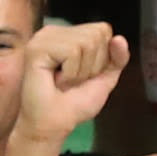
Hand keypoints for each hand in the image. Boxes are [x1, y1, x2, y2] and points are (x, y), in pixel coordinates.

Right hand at [15, 19, 128, 143]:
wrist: (53, 125)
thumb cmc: (74, 104)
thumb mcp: (104, 78)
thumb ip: (117, 58)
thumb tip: (119, 38)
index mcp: (68, 34)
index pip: (103, 30)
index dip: (102, 58)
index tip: (82, 75)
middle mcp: (55, 31)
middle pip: (97, 33)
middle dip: (92, 64)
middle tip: (71, 80)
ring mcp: (44, 37)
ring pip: (87, 42)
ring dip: (80, 72)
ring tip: (63, 82)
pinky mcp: (37, 47)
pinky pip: (73, 52)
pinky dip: (71, 73)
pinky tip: (56, 81)